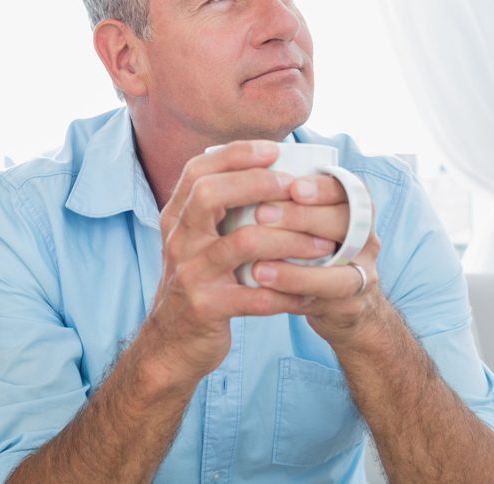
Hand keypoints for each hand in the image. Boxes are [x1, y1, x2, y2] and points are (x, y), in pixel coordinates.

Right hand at [146, 142, 332, 383]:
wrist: (171, 343)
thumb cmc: (197, 284)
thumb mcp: (193, 243)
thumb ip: (215, 211)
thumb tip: (264, 169)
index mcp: (176, 219)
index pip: (197, 171)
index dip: (235, 154)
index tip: (273, 150)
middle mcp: (178, 240)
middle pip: (210, 195)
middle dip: (257, 183)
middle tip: (296, 187)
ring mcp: (190, 274)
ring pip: (242, 243)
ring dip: (289, 240)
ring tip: (322, 244)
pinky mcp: (206, 308)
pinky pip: (255, 296)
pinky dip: (288, 294)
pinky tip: (311, 296)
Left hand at [248, 175, 382, 346]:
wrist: (335, 299)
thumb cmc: (307, 247)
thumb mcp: (299, 219)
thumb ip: (279, 198)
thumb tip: (232, 170)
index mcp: (353, 208)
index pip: (346, 189)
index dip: (322, 187)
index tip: (292, 187)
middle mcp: (365, 238)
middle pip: (346, 222)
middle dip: (303, 218)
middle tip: (261, 215)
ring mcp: (363, 273)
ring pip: (341, 269)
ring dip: (297, 268)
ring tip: (257, 267)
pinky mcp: (350, 304)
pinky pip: (326, 300)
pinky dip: (293, 293)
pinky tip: (265, 289)